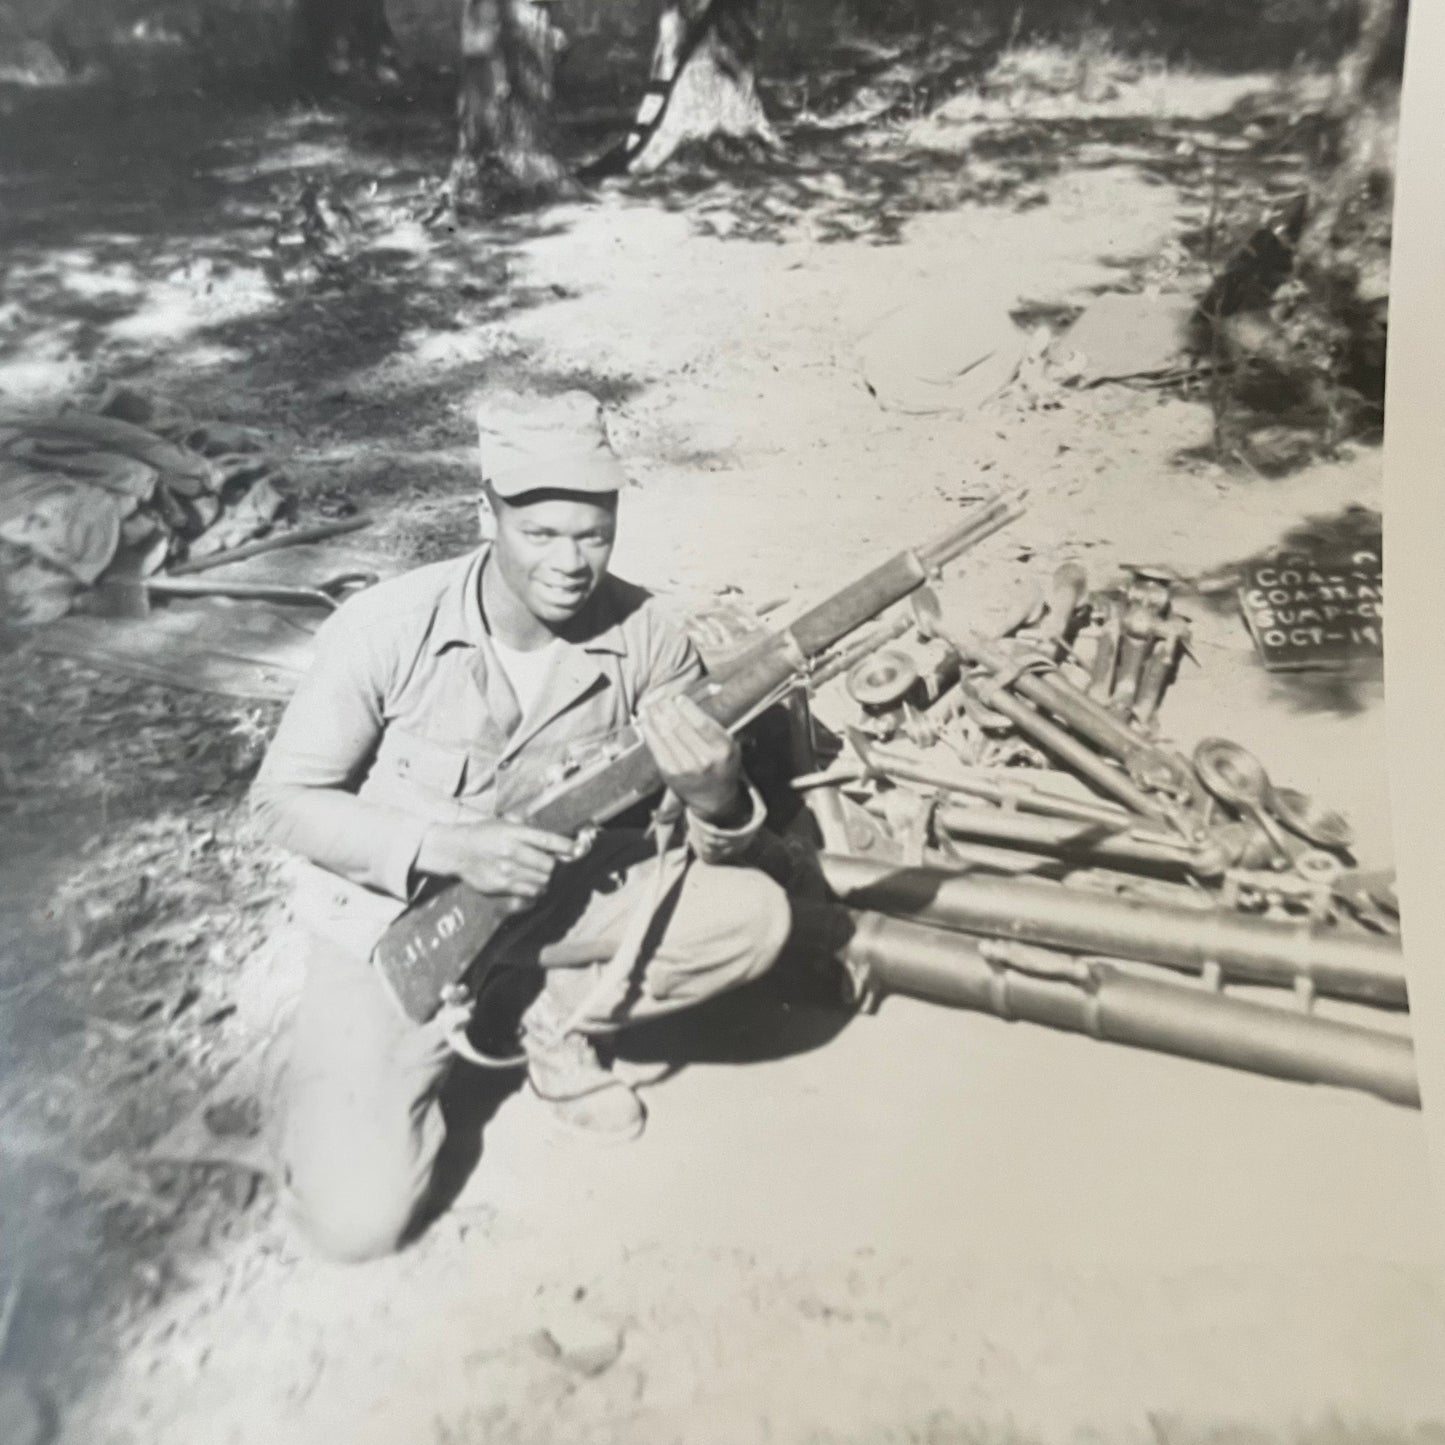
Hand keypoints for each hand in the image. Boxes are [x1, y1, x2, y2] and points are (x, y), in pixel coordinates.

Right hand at [417, 819, 583, 900]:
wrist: (456, 850)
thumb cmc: (483, 834)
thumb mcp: (504, 822)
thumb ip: (527, 826)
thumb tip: (551, 835)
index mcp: (515, 832)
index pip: (548, 840)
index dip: (566, 846)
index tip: (578, 849)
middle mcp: (512, 851)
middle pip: (548, 865)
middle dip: (553, 866)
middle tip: (549, 864)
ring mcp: (507, 870)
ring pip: (542, 881)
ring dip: (545, 879)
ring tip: (539, 875)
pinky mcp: (502, 885)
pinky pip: (529, 892)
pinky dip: (535, 890)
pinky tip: (532, 885)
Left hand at [638, 694, 743, 824]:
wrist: (714, 796)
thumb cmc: (720, 763)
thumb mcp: (727, 743)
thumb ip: (710, 724)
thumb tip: (683, 701)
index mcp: (722, 749)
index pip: (701, 723)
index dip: (686, 708)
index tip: (678, 698)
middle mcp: (704, 760)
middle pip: (680, 726)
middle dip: (667, 708)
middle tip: (660, 698)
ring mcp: (685, 768)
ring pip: (666, 735)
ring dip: (655, 716)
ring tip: (650, 705)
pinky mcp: (670, 773)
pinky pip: (656, 747)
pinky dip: (649, 732)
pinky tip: (645, 721)